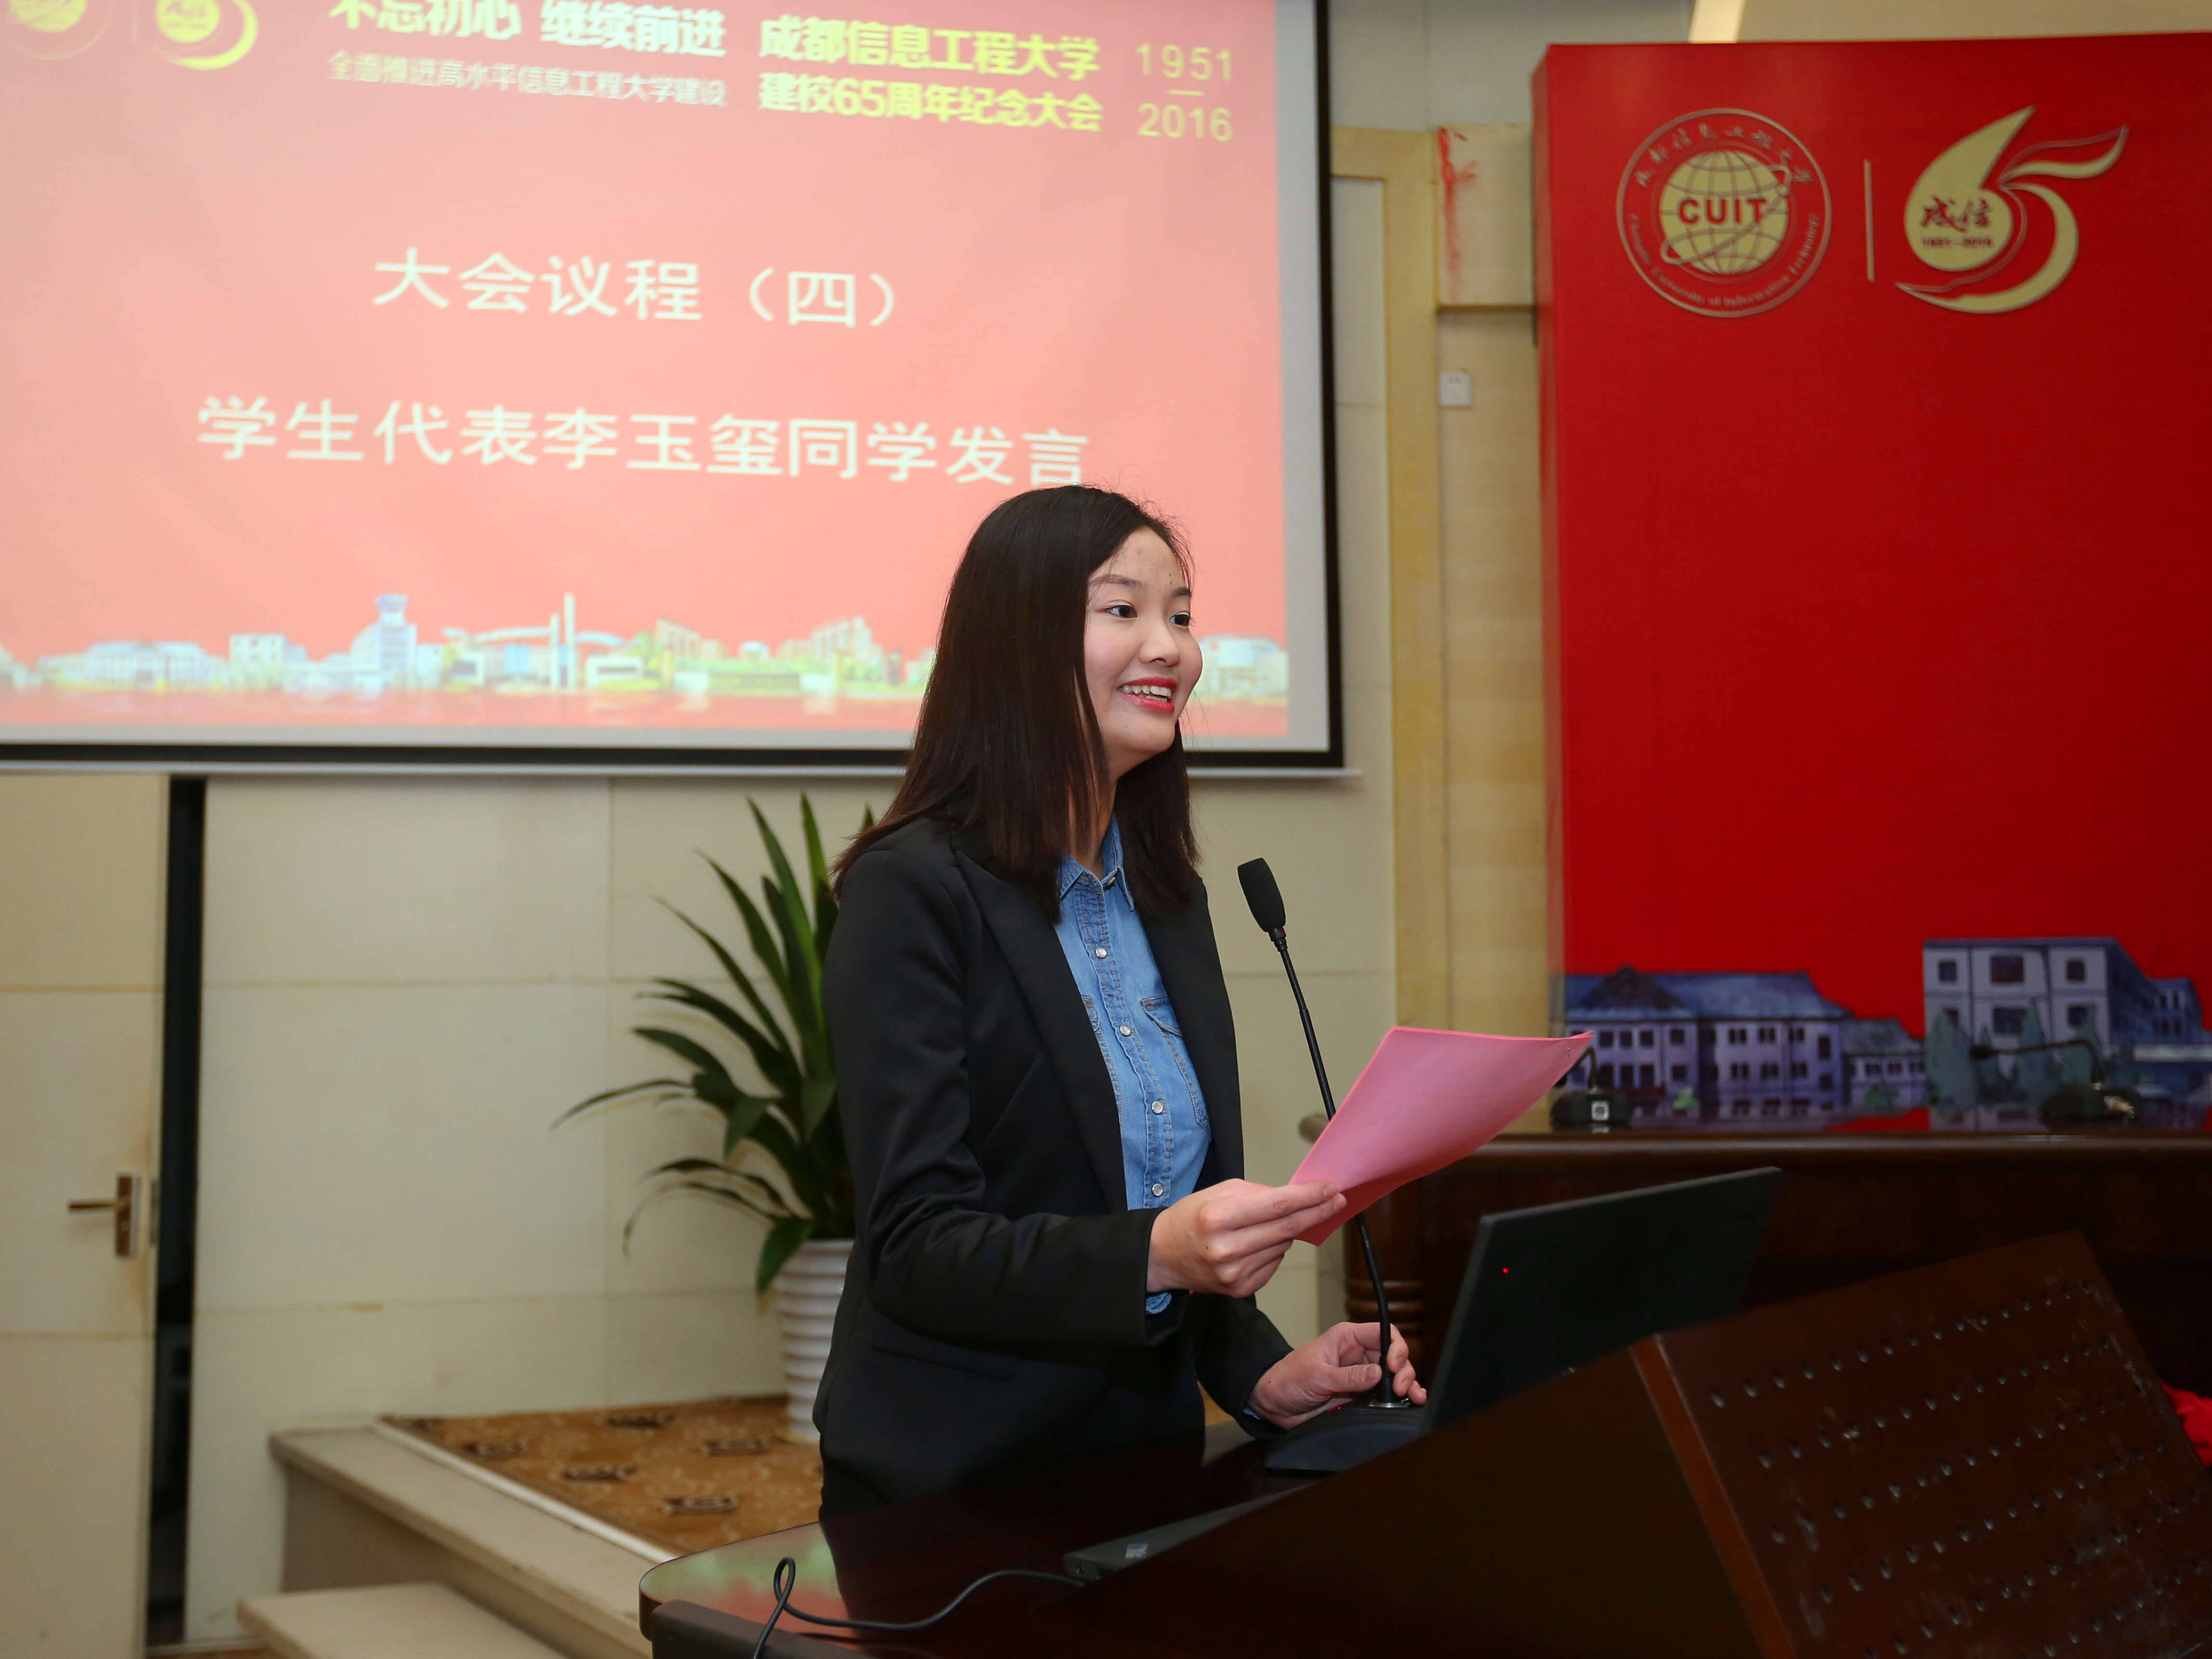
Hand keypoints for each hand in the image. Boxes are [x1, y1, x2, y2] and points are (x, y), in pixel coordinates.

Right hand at [1145, 1178, 1344, 1300]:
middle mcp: (1227, 1249)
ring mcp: (1235, 1273)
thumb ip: (1258, 1193)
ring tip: (1275, 1222)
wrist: (1163, 1255)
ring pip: (1283, 1246)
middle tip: (1337, 1201)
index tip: (1330, 1188)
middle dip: (1316, 1212)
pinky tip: (1258, 1243)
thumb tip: (1296, 1197)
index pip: (1277, 1206)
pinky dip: (1275, 1249)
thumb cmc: (1191, 1217)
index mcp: (1219, 1217)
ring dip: (1290, 1231)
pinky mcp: (1240, 1289)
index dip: (1308, 1197)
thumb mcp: (1219, 1191)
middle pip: (1287, 1229)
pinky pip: (1274, 1263)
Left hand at [1248, 1322, 1428, 1428]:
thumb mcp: (1316, 1376)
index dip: (1395, 1347)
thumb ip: (1347, 1377)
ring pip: (1393, 1375)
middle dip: (1403, 1370)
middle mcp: (1358, 1354)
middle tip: (1401, 1389)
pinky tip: (1411, 1402)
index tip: (1393, 1366)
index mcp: (1347, 1338)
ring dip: (1407, 1384)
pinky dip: (1399, 1398)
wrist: (1273, 1403)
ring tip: (1415, 1397)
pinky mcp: (1360, 1395)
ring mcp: (1361, 1375)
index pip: (1382, 1333)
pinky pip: (1385, 1394)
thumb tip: (1378, 1373)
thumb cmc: (1288, 1379)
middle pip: (1393, 1355)